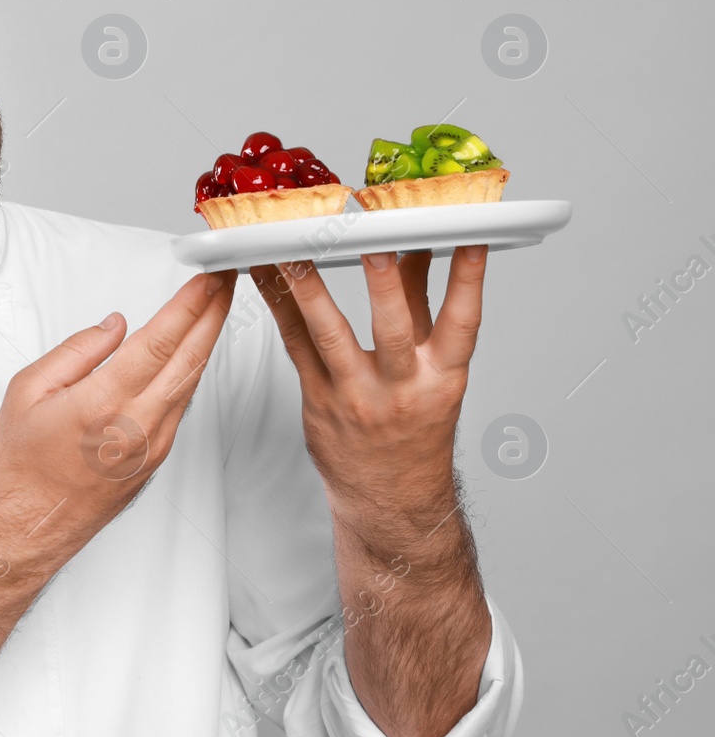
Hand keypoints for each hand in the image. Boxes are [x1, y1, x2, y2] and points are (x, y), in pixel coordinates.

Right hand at [0, 271, 235, 559]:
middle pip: (190, 358)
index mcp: (103, 404)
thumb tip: (114, 325)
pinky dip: (192, 372)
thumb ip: (76, 351)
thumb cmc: (23, 466)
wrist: (31, 526)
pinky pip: (182, 405)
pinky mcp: (158, 458)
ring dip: (207, 341)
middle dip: (213, 314)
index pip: (160, 341)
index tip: (207, 279)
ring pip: (191, 382)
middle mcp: (138, 426)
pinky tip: (193, 354)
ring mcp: (154, 445)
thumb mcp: (28, 391)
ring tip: (215, 308)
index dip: (189, 305)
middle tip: (227, 282)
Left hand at [248, 246, 487, 528]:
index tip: (469, 238)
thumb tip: (422, 247)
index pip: (463, 323)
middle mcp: (399, 388)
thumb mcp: (434, 368)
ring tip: (293, 248)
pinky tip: (266, 274)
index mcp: (441, 379)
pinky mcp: (316, 399)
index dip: (469, 279)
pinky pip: (294, 345)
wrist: (389, 498)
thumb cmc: (414, 427)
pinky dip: (279, 307)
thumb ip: (425, 303)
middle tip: (371, 239)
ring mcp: (354, 395)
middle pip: (392, 328)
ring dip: (307, 287)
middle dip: (382, 282)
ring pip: (328, 334)